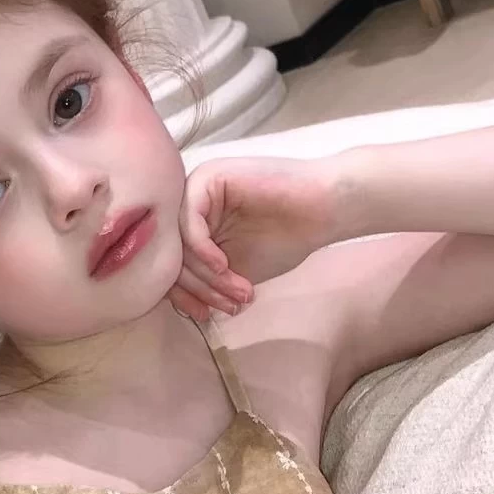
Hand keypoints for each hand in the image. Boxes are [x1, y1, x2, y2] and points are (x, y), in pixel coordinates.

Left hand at [169, 155, 343, 322]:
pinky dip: (203, 251)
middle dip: (199, 289)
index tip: (204, 315)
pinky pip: (190, 223)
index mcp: (191, 225)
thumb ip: (204, 279)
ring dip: (207, 277)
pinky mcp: (208, 179)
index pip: (170, 264)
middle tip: (227, 305)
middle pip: (171, 255)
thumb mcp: (234, 271)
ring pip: (179, 244)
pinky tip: (224, 266)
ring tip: (237, 292)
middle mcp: (188, 205)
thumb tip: (174, 303)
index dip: (183, 296)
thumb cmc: (285, 238)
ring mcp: (196, 189)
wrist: (323, 210)